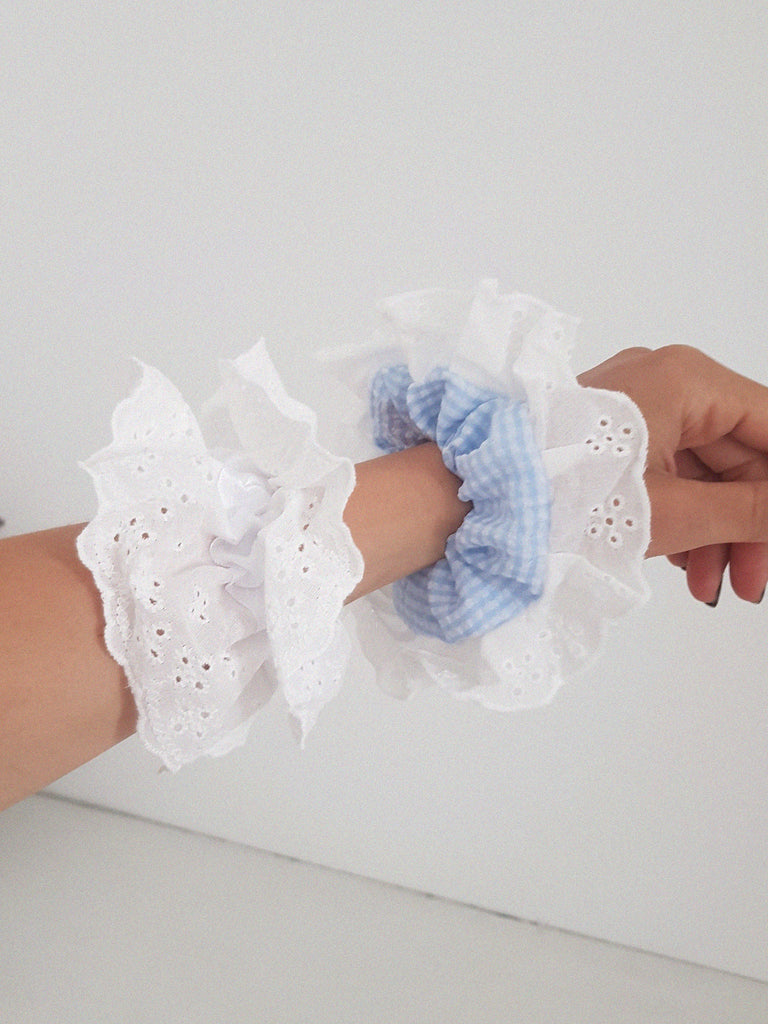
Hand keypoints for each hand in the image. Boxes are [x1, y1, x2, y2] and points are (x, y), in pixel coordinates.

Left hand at [578, 345, 767, 605]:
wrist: (478, 501)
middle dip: (751, 523)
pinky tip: (686, 564)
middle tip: (753, 581)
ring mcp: (633, 406)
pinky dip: (681, 516)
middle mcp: (663, 380)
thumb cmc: (569, 498)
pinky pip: (666, 472)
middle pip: (740, 455)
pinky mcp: (610, 435)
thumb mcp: (678, 511)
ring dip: (717, 530)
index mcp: (686, 379)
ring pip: (703, 470)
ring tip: (715, 585)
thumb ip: (754, 510)